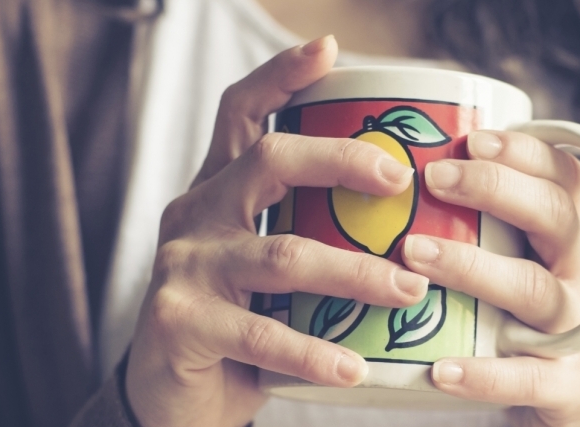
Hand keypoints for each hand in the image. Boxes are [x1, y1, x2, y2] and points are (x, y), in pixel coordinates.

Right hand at [124, 36, 429, 426]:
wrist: (168, 399)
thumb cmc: (236, 326)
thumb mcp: (264, 266)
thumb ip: (309, 234)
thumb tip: (410, 217)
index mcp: (218, 190)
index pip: (242, 113)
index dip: (281, 76)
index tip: (330, 50)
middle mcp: (196, 214)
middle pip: (268, 160)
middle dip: (340, 161)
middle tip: (399, 180)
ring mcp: (184, 265)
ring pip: (281, 253)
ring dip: (354, 271)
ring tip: (408, 289)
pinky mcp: (179, 319)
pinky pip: (261, 333)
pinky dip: (313, 354)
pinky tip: (353, 368)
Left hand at [401, 131, 579, 425]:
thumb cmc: (533, 312)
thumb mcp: (528, 258)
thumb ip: (489, 222)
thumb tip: (402, 171)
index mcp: (573, 236)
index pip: (563, 177)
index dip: (523, 152)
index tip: (472, 139)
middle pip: (555, 217)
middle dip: (495, 190)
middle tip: (434, 179)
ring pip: (536, 290)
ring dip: (475, 268)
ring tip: (415, 254)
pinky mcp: (570, 384)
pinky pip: (527, 377)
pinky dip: (484, 374)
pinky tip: (439, 369)